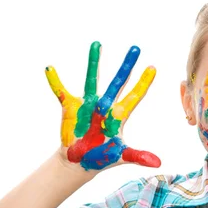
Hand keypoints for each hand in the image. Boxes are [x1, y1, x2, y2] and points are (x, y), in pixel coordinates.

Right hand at [45, 41, 160, 170]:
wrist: (80, 161)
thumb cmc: (103, 157)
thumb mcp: (121, 156)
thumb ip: (138, 156)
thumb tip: (158, 163)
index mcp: (119, 116)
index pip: (135, 96)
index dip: (143, 83)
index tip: (153, 67)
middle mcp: (105, 106)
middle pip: (118, 82)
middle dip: (127, 66)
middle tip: (136, 48)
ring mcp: (88, 104)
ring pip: (92, 79)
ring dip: (94, 62)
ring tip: (97, 44)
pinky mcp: (70, 108)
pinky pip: (61, 92)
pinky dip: (55, 81)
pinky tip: (50, 68)